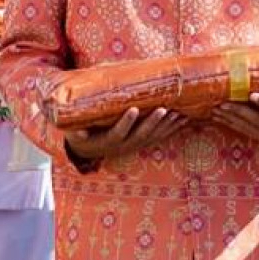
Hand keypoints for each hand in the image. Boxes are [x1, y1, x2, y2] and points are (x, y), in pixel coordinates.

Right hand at [64, 106, 186, 163]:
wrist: (90, 151)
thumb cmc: (82, 136)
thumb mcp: (74, 134)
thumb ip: (76, 131)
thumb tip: (76, 130)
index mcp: (107, 141)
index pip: (118, 133)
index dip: (126, 123)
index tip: (134, 109)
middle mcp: (124, 145)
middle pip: (141, 135)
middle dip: (153, 122)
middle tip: (164, 109)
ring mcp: (135, 145)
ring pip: (154, 137)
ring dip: (167, 126)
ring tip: (178, 113)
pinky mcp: (142, 144)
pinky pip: (160, 138)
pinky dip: (172, 129)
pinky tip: (184, 120)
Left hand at [210, 94, 258, 149]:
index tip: (253, 95)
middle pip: (252, 118)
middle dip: (237, 111)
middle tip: (222, 103)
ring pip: (242, 124)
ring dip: (228, 117)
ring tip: (214, 109)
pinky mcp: (256, 134)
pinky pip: (239, 129)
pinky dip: (227, 122)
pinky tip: (215, 116)